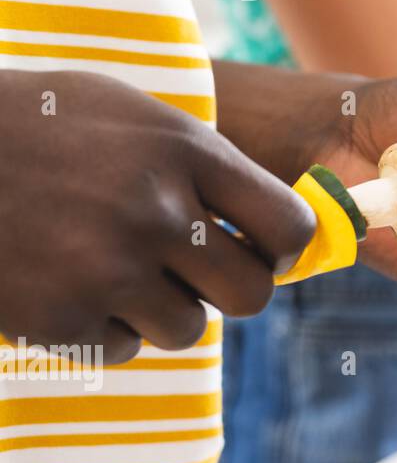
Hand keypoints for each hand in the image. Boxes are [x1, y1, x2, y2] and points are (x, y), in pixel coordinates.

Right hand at [0, 70, 316, 362]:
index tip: (262, 249)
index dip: (283, 248)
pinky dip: (105, 327)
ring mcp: (108, 269)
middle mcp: (157, 213)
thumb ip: (206, 165)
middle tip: (196, 273)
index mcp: (185, 152)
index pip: (290, 227)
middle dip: (230, 289)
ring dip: (163, 309)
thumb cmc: (40, 127)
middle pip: (251, 294)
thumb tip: (278, 230)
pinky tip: (67, 282)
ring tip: (116, 267)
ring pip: (188, 328)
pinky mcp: (61, 318)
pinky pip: (125, 348)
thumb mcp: (131, 114)